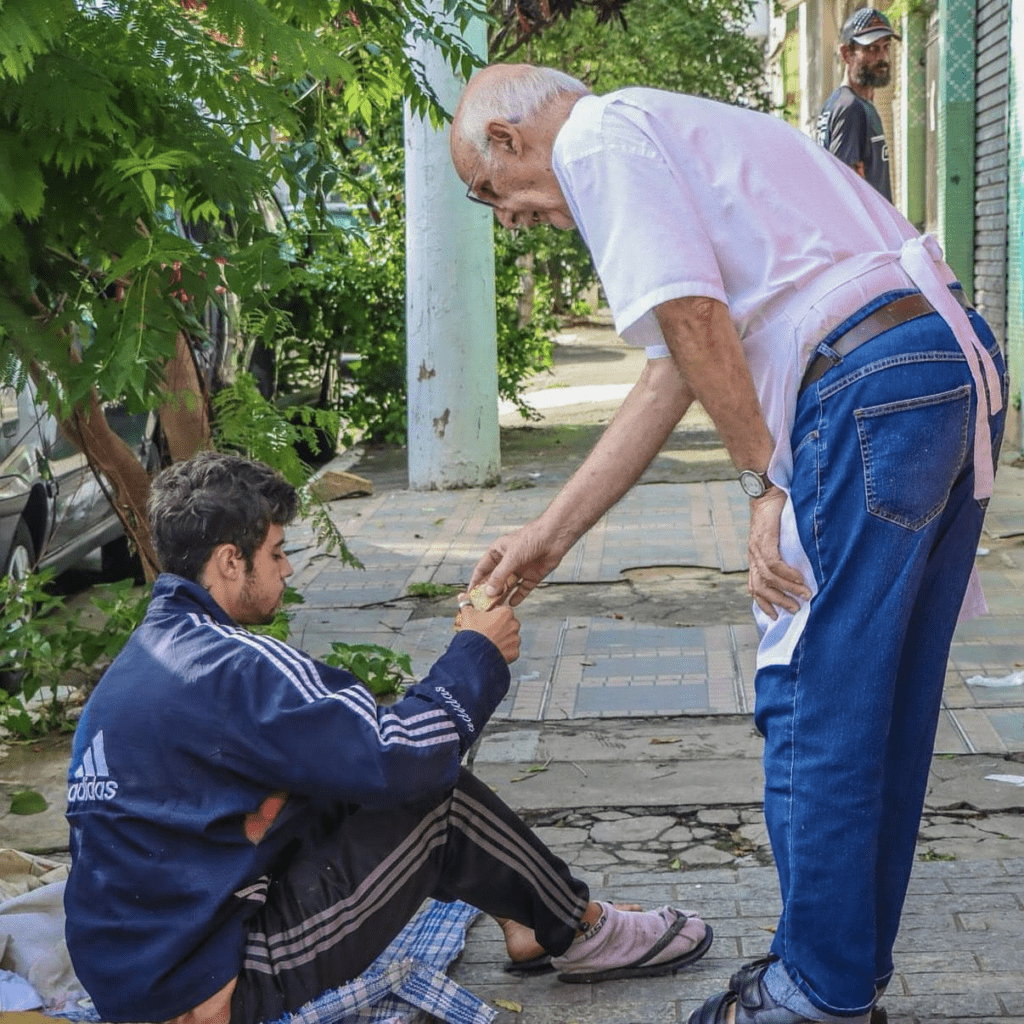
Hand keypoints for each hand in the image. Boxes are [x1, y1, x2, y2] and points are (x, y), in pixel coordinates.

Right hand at [455, 596, 521, 663]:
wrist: (474, 655)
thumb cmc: (473, 633)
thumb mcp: (468, 615)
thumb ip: (467, 604)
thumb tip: (462, 597)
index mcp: (506, 613)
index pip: (503, 609)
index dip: (494, 614)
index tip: (487, 618)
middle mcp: (514, 625)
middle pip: (508, 623)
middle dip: (500, 627)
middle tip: (488, 631)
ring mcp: (515, 640)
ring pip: (510, 637)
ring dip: (503, 639)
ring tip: (490, 642)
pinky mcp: (514, 653)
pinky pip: (510, 650)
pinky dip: (504, 651)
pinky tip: (494, 651)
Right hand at [467, 523, 566, 607]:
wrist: (555, 537)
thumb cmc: (531, 538)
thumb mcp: (511, 557)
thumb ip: (499, 576)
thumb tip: (489, 593)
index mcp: (498, 552)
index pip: (482, 569)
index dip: (476, 582)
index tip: (470, 594)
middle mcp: (508, 562)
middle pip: (494, 580)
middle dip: (489, 592)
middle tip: (482, 605)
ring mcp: (520, 570)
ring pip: (508, 587)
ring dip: (502, 596)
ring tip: (495, 608)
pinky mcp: (533, 576)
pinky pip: (523, 589)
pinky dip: (518, 597)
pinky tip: (513, 603)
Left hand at [747, 488, 810, 618]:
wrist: (768, 490)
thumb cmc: (776, 514)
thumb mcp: (776, 538)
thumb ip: (781, 554)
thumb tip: (798, 571)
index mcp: (754, 557)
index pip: (754, 586)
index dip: (763, 602)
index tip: (774, 616)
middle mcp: (753, 554)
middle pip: (760, 587)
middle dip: (778, 601)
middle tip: (795, 610)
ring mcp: (757, 547)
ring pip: (769, 578)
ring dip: (787, 590)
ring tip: (804, 596)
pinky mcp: (765, 539)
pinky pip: (774, 563)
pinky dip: (788, 574)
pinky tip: (799, 579)